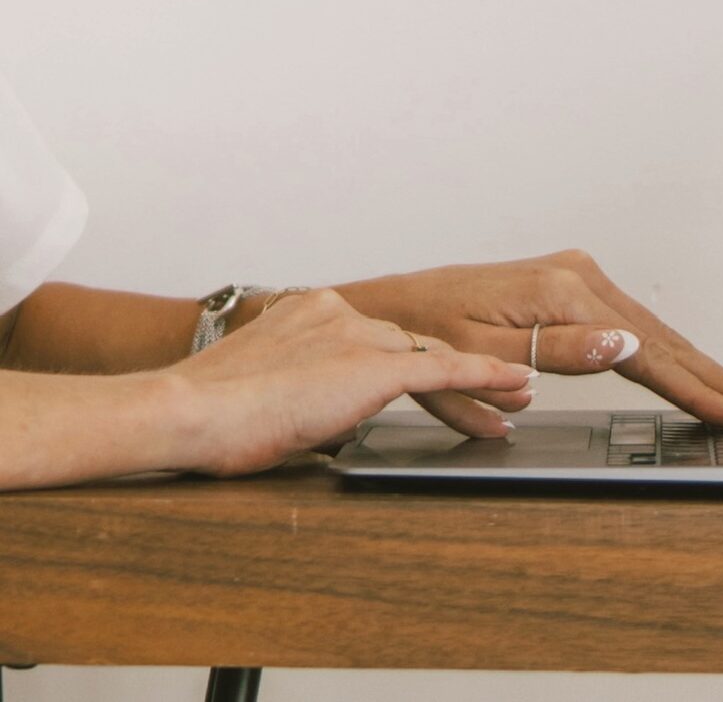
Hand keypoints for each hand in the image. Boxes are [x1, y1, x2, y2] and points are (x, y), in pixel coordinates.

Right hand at [169, 288, 533, 476]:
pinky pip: (444, 371)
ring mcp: (357, 335)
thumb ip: (310, 397)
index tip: (433, 369)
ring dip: (479, 378)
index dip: (411, 358)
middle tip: (502, 381)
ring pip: (433, 356)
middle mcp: (340, 314)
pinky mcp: (372, 366)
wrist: (190, 410)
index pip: (376, 336)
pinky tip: (513, 384)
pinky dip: (484, 377)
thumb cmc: (213, 413)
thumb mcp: (269, 394)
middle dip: (457, 367)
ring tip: (517, 394)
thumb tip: (331, 425)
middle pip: (413, 344)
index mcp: (311, 313)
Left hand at [338, 250, 722, 436]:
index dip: (700, 394)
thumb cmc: (422, 332)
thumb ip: (559, 351)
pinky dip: (671, 354)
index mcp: (564, 292)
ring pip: (658, 333)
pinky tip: (694, 371)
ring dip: (706, 370)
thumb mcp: (482, 350)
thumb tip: (627, 345)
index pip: (650, 354)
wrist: (388, 306)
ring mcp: (579, 278)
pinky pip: (636, 327)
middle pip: (668, 340)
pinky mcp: (572, 287)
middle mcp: (580, 276)